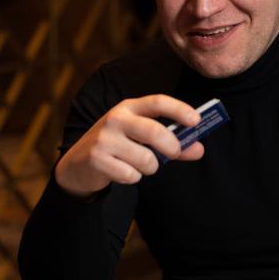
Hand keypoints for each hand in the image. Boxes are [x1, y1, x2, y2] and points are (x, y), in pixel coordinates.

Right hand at [55, 94, 203, 196]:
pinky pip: (131, 175)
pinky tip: (122, 171)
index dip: (179, 109)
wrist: (79, 164)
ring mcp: (104, 138)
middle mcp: (116, 118)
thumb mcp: (142, 139)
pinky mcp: (97, 159)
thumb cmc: (119, 147)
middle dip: (171, 146)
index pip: (157, 102)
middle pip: (154, 131)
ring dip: (150, 167)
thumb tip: (199, 149)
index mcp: (129, 108)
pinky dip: (133, 177)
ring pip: (146, 159)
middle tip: (174, 152)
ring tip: (140, 165)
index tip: (196, 120)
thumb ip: (172, 143)